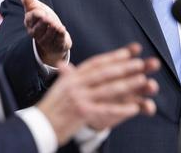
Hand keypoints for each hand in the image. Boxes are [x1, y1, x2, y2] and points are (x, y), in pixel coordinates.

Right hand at [21, 0, 71, 64]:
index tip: (41, 11)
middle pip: (38, 29)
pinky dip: (60, 35)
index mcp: (29, 23)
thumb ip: (30, 1)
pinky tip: (62, 29)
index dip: (36, 15)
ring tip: (57, 24)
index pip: (30, 18)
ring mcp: (46, 41)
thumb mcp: (36, 8)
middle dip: (44, 23)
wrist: (54, 36)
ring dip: (52, 29)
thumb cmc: (43, 20)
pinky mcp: (56, 45)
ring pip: (48, 36)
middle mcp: (36, 33)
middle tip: (48, 18)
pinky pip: (57, 41)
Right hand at [36, 43, 159, 145]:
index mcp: (71, 78)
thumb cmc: (48, 109)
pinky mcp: (82, 113)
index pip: (95, 64)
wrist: (36, 128)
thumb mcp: (57, 89)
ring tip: (143, 80)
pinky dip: (121, 109)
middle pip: (104, 73)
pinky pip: (106, 110)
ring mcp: (79, 98)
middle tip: (141, 63)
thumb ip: (66, 77)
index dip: (112, 57)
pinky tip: (134, 108)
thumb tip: (64, 65)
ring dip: (128, 84)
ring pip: (108, 89)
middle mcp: (75, 85)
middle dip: (124, 67)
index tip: (128, 53)